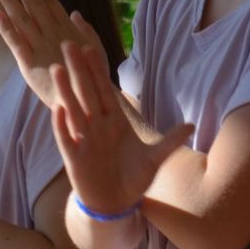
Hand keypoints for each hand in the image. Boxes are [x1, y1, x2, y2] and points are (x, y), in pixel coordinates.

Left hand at [0, 0, 107, 108]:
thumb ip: (85, 30)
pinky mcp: (30, 66)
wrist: (90, 104)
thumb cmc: (93, 77)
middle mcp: (54, 34)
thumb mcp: (95, 50)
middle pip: (34, 2)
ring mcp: (41, 48)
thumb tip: (75, 13)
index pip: (49, 0)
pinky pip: (16, 44)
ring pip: (22, 18)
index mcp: (68, 29)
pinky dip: (6, 29)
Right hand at [50, 40, 190, 217]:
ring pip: (73, 110)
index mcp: (115, 121)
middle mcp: (97, 126)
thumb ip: (170, 141)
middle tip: (68, 44)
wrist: (117, 204)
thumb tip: (192, 126)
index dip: (97, 70)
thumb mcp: (155, 159)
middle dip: (78, 70)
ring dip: (65, 90)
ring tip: (57, 68)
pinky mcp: (74, 158)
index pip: (104, 90)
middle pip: (86, 93)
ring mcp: (84, 140)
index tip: (90, 47)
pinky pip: (66, 138)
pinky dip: (62, 125)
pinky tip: (57, 109)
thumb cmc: (134, 179)